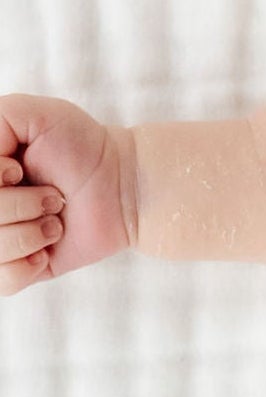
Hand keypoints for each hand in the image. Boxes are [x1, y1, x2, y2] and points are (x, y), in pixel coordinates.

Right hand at [0, 94, 134, 294]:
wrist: (123, 183)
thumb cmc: (81, 144)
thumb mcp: (37, 115)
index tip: (19, 169)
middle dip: (18, 204)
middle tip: (52, 194)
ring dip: (30, 231)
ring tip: (55, 215)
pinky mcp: (17, 272)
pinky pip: (3, 281)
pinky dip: (31, 263)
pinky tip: (49, 245)